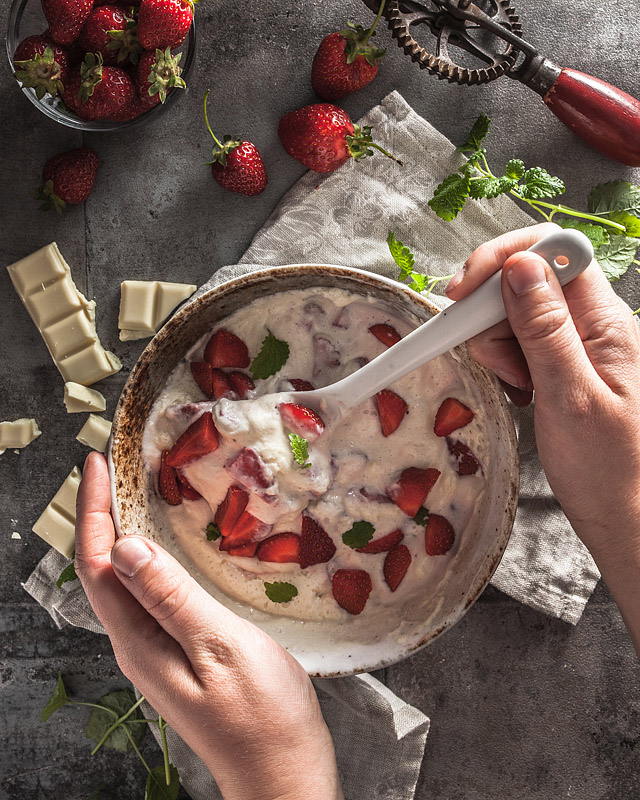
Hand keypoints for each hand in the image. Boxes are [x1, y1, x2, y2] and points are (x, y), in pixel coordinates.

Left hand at [74, 452, 342, 799]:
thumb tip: (126, 547)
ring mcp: (156, 650)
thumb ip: (171, 598)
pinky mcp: (177, 652)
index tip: (95, 463)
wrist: (282, 771)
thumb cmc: (261, 716)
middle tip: (110, 468)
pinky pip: (148, 594)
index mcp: (139, 640)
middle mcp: (138, 643)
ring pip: (124, 581)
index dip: (93, 511)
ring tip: (129, 495)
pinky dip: (147, 558)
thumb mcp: (219, 647)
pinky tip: (164, 546)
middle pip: (103, 570)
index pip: (98, 564)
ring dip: (121, 534)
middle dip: (100, 515)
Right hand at [446, 223, 639, 651]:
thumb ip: (545, 329)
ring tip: (510, 380)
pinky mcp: (567, 365)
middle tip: (485, 351)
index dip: (508, 257)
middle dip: (494, 304)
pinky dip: (509, 357)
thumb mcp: (570, 398)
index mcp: (608, 324)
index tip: (467, 290)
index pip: (557, 253)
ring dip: (499, 336)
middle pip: (532, 278)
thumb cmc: (611, 472)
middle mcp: (597, 326)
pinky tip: (516, 386)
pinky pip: (526, 341)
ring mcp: (582, 345)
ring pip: (522, 310)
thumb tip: (520, 265)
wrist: (629, 521)